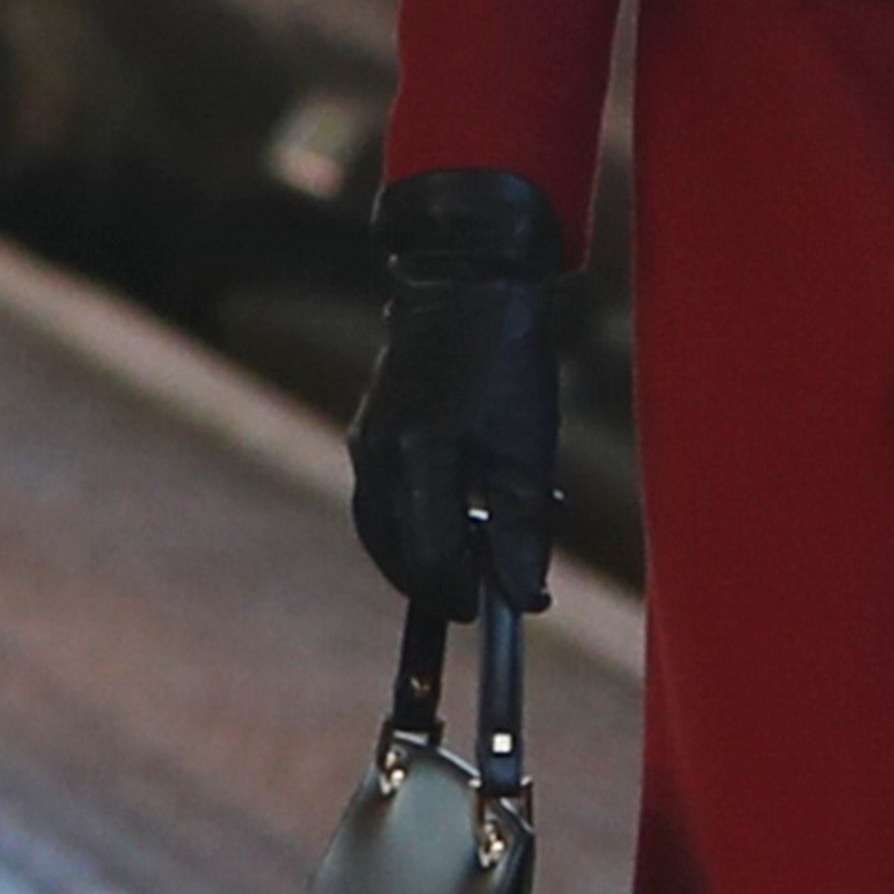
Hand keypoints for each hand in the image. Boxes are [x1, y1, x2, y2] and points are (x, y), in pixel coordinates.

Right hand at [348, 169, 567, 617]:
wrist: (466, 284)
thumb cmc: (506, 361)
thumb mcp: (529, 451)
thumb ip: (522, 532)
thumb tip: (523, 600)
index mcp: (420, 457)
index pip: (431, 558)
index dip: (459, 594)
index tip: (484, 610)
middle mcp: (378, 454)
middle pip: (396, 554)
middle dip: (434, 585)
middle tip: (473, 601)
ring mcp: (364, 443)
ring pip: (379, 532)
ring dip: (416, 561)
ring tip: (459, 572)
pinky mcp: (366, 432)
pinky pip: (377, 503)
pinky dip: (404, 528)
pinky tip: (440, 528)